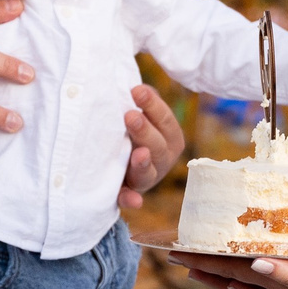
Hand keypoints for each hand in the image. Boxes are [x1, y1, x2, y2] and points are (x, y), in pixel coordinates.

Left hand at [118, 84, 185, 207]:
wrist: (118, 164)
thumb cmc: (131, 131)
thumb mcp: (141, 116)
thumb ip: (142, 101)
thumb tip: (137, 87)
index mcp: (169, 137)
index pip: (164, 119)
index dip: (152, 105)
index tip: (136, 90)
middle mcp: (162, 159)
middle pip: (157, 145)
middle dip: (144, 131)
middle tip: (130, 115)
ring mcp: (147, 178)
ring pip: (147, 172)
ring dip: (142, 163)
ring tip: (138, 153)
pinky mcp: (130, 194)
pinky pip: (130, 198)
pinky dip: (131, 200)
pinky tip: (133, 201)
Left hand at [168, 251, 287, 288]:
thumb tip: (253, 266)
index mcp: (284, 287)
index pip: (235, 272)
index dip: (205, 262)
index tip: (176, 252)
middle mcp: (287, 287)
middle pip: (237, 275)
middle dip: (206, 265)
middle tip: (176, 253)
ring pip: (254, 276)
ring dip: (227, 269)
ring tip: (203, 261)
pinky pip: (280, 272)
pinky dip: (263, 268)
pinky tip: (260, 261)